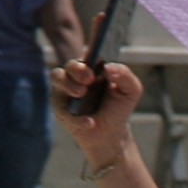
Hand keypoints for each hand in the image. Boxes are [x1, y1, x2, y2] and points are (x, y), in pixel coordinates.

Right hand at [50, 49, 143, 167]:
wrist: (110, 135)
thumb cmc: (119, 109)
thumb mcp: (131, 91)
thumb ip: (125, 75)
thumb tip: (108, 67)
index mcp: (95, 66)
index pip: (89, 52)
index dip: (90, 54)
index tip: (98, 65)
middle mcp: (77, 74)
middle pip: (70, 63)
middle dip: (77, 69)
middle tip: (89, 80)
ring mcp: (65, 89)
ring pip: (56, 76)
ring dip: (68, 84)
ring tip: (81, 94)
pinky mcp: (59, 107)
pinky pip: (61, 106)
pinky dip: (76, 117)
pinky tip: (89, 123)